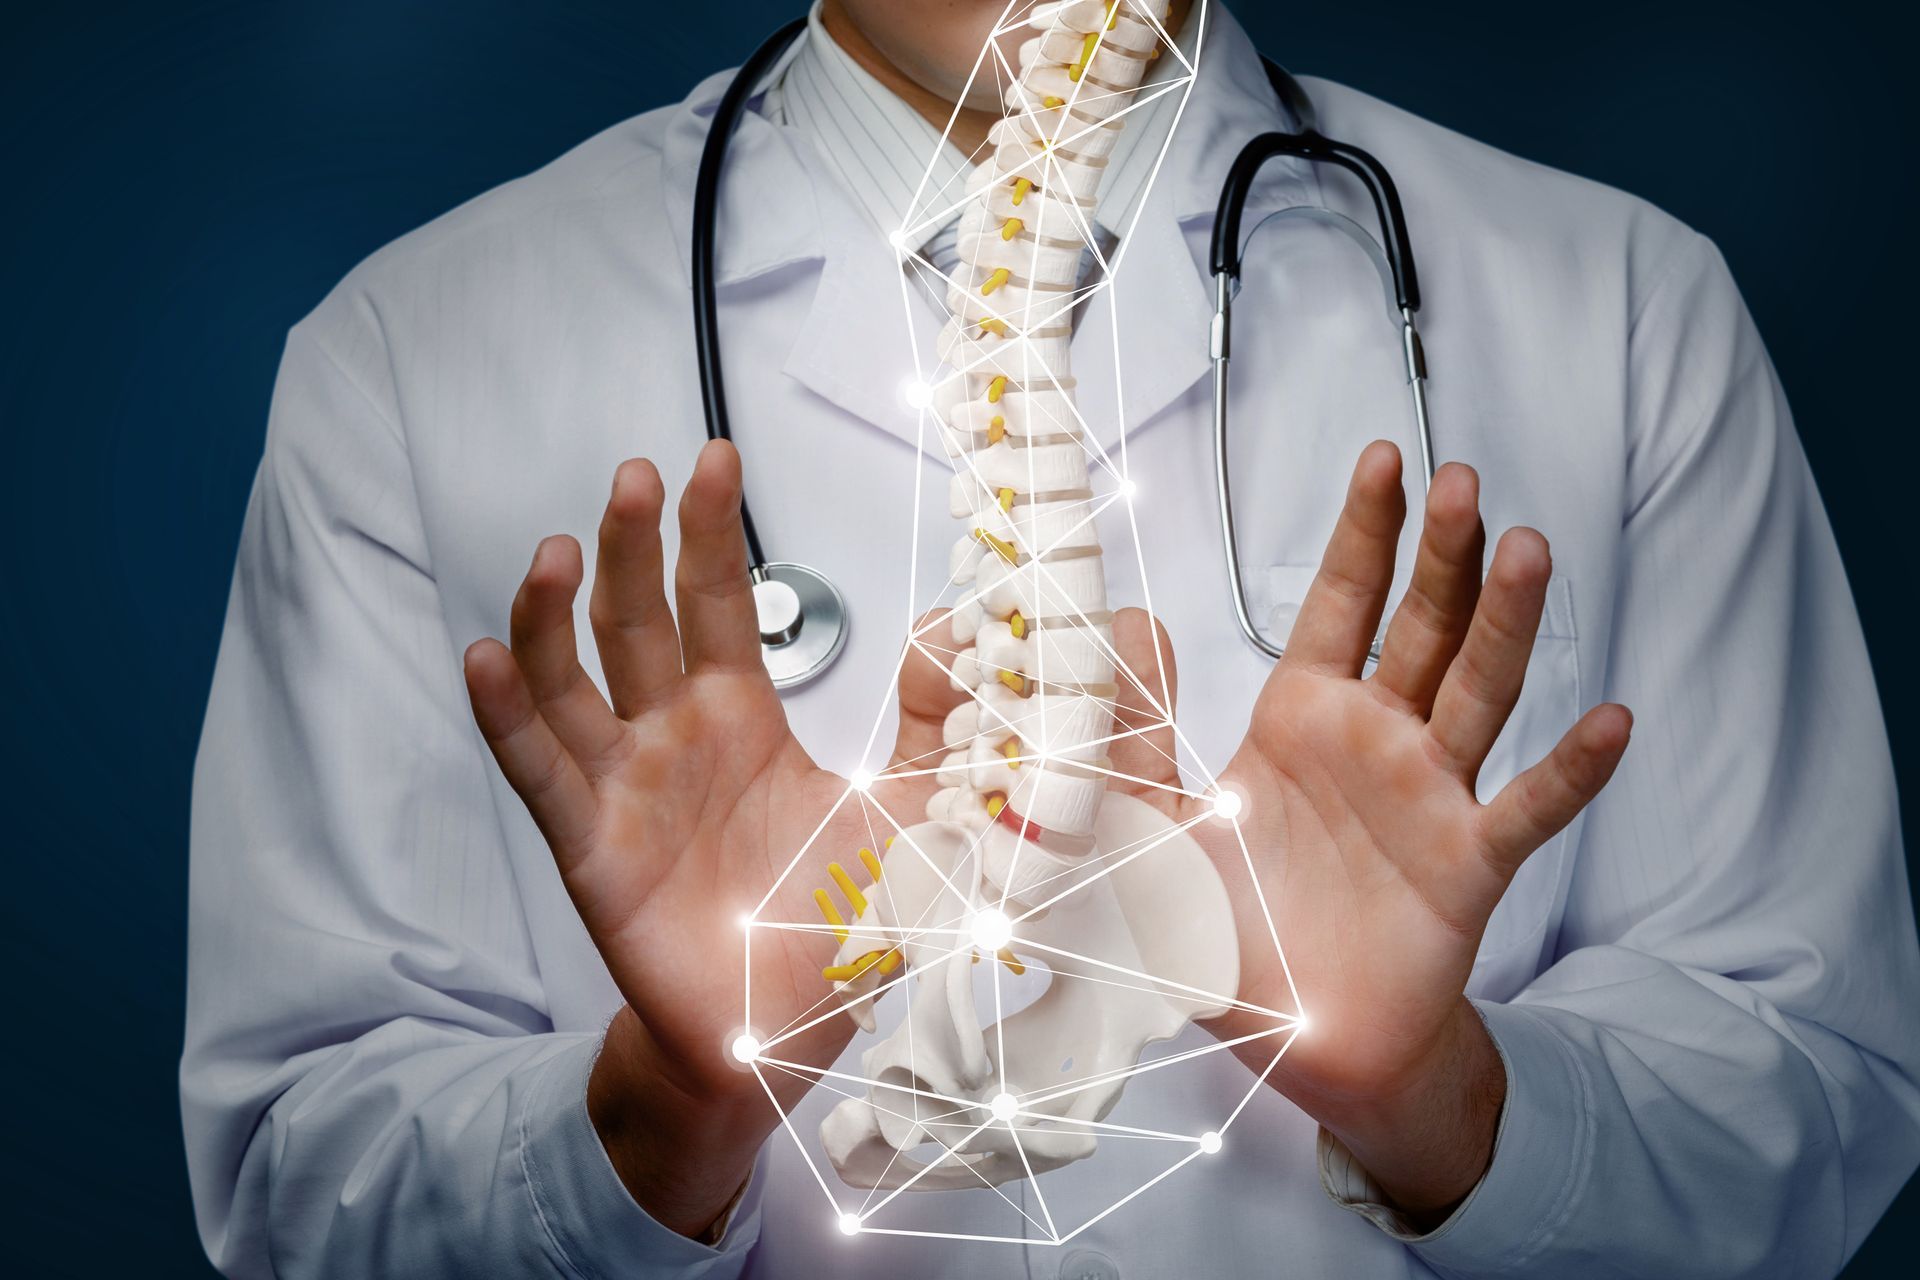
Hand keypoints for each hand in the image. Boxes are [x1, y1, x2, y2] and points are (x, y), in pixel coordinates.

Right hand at [462, 440, 959, 1234]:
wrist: (783, 1033)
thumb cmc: (833, 925)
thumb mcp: (912, 811)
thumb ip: (937, 727)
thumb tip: (958, 639)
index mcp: (741, 720)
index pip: (718, 601)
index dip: (711, 531)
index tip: (713, 458)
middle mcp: (672, 738)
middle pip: (637, 618)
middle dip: (632, 543)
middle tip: (636, 473)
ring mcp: (623, 786)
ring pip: (572, 678)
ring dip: (552, 613)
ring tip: (552, 548)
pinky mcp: (591, 846)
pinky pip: (538, 770)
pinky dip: (505, 715)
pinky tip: (482, 659)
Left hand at [1105, 442, 1630, 1218]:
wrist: (1284, 1042)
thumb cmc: (1220, 927)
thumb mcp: (1147, 822)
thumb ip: (1133, 728)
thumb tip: (1128, 618)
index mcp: (1301, 718)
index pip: (1339, 602)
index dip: (1364, 532)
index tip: (1386, 458)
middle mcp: (1376, 741)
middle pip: (1421, 628)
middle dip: (1441, 555)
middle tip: (1464, 481)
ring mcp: (1430, 798)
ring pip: (1479, 692)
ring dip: (1505, 623)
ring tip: (1527, 549)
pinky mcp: (1466, 868)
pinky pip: (1525, 810)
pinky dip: (1570, 771)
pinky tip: (1610, 720)